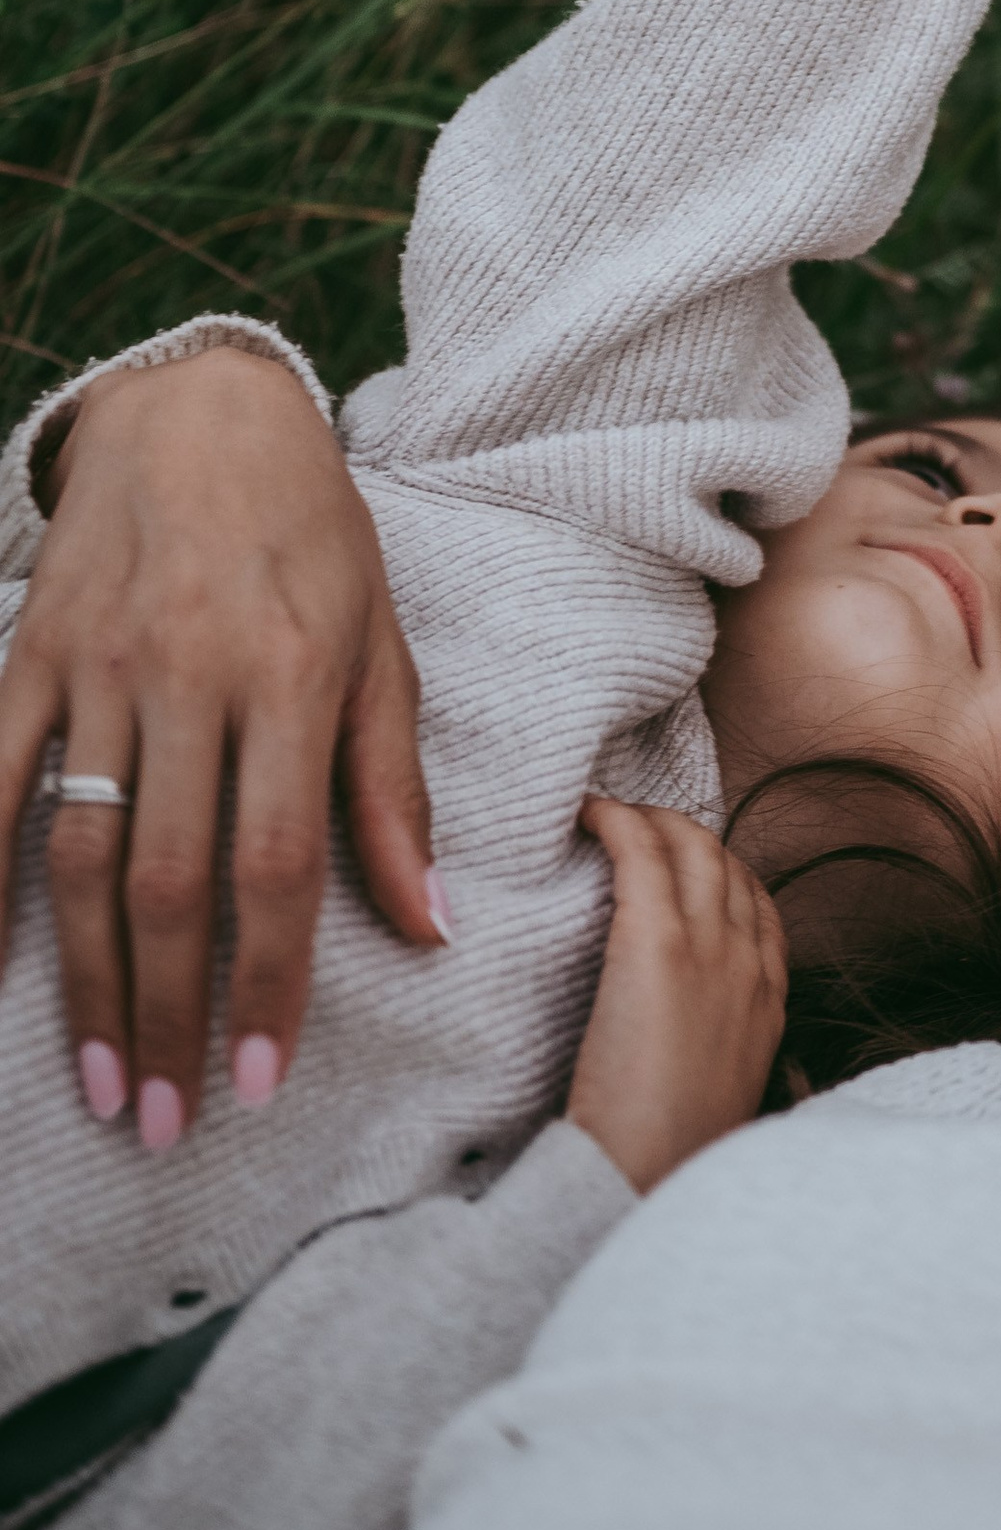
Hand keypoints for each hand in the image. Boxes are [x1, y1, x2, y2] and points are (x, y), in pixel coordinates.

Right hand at [0, 346, 441, 1140]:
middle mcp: (193, 673)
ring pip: (82, 854)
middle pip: (175, 880)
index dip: (270, 984)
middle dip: (168, 1015)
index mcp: (297, 674)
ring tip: (97, 1081)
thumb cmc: (312, 533)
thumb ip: (395, 787)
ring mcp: (99, 666)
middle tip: (162, 1120)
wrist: (200, 408)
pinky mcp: (28, 652)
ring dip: (85, 982)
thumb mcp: (383, 641)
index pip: (281, 862)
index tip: (258, 1082)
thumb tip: (431, 923)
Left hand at [566, 797, 788, 1194]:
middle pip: (726, 862)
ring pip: (691, 845)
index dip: (719, 872)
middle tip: (635, 826)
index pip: (758, 905)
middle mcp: (748, 962)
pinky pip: (642, 852)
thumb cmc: (669, 1157)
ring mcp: (708, 948)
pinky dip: (618, 820)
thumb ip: (717, 1055)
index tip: (680, 866)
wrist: (646, 1180)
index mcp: (768, 1000)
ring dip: (650, 818)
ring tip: (610, 815)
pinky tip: (590, 814)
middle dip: (684, 832)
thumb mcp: (723, 1100)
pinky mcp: (656, 943)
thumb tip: (690, 1046)